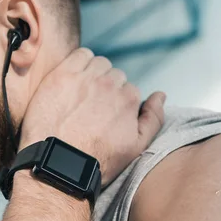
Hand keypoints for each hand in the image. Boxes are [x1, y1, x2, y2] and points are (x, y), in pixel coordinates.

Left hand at [20, 48, 165, 185]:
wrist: (59, 165)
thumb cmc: (97, 160)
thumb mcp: (136, 148)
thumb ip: (153, 119)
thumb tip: (160, 95)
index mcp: (129, 99)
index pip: (129, 90)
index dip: (118, 103)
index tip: (105, 116)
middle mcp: (110, 84)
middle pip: (114, 75)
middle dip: (107, 88)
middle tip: (92, 108)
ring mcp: (86, 77)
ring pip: (99, 63)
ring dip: (94, 73)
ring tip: (82, 95)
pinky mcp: (63, 74)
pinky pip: (79, 55)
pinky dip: (79, 62)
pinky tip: (73, 81)